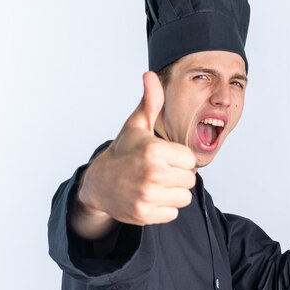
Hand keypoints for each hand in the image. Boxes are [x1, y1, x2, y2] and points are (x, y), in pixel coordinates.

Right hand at [78, 71, 196, 225]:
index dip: (179, 159)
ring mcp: (147, 195)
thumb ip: (151, 102)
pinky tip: (149, 197)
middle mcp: (152, 173)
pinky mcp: (145, 214)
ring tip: (154, 184)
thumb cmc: (122, 153)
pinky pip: (173, 213)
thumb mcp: (136, 126)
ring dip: (173, 193)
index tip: (163, 158)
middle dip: (177, 176)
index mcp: (154, 150)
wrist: (98, 183)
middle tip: (158, 172)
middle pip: (190, 180)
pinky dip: (164, 208)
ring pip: (184, 197)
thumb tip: (150, 75)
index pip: (191, 160)